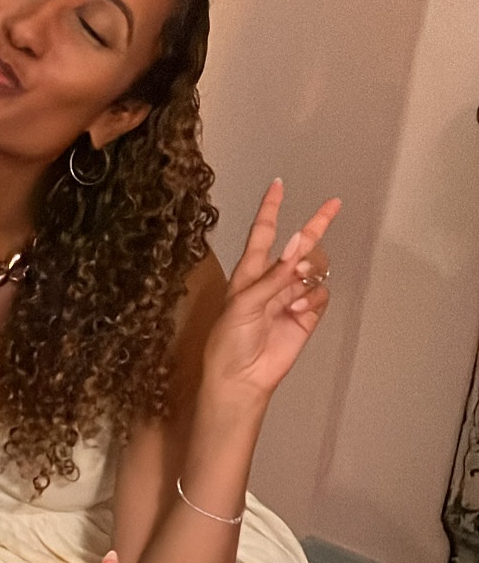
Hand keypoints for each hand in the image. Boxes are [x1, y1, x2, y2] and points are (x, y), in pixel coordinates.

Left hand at [201, 179, 339, 414]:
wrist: (241, 378)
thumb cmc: (229, 342)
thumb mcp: (243, 303)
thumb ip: (273, 275)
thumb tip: (297, 244)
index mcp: (249, 273)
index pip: (263, 233)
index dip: (271, 209)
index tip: (278, 185)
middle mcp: (272, 281)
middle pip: (299, 245)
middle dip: (315, 225)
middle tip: (334, 205)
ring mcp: (290, 297)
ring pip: (314, 269)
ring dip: (310, 272)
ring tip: (296, 289)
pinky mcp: (305, 316)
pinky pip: (319, 294)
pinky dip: (312, 298)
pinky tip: (298, 310)